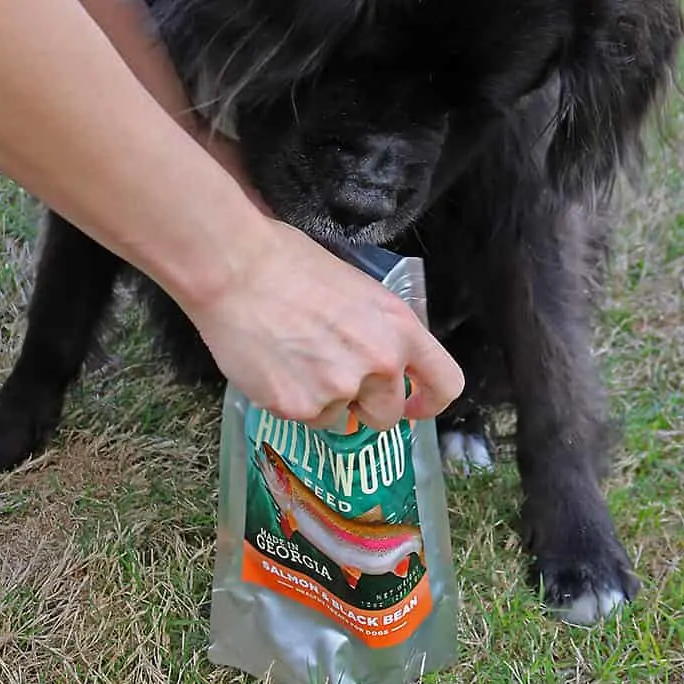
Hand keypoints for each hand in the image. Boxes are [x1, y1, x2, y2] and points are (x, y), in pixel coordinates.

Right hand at [185, 219, 464, 428]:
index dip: (429, 401)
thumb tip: (378, 361)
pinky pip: (307, 419)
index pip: (446, 383)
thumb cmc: (290, 264)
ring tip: (296, 361)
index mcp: (400, 326)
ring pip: (342, 419)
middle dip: (365, 405)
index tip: (413, 404)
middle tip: (334, 378)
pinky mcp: (301, 407)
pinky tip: (275, 367)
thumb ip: (378, 330)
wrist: (237, 269)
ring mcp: (342, 388)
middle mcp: (380, 362)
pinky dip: (293, 401)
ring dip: (325, 402)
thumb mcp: (357, 290)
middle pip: (388, 415)